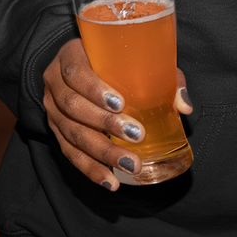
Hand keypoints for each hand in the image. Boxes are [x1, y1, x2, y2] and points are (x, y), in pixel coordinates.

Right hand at [41, 39, 192, 189]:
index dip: (94, 89)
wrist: (85, 66)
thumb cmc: (116, 62)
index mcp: (69, 56)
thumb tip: (185, 106)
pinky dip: (91, 169)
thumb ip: (163, 77)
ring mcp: (52, 109)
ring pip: (72, 134)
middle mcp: (54, 83)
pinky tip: (110, 180)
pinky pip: (70, 153)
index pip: (75, 72)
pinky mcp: (55, 131)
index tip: (120, 103)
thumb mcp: (137, 60)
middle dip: (105, 124)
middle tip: (136, 135)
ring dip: (102, 153)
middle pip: (73, 106)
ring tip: (130, 164)